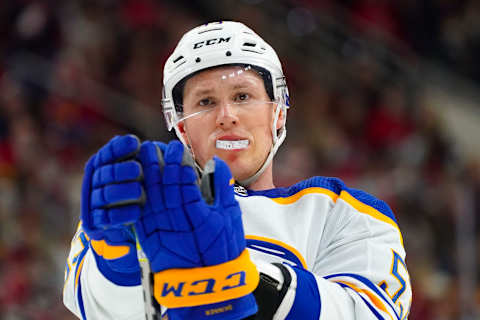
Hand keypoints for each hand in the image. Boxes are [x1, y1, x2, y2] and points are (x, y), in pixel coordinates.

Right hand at [81, 135, 143, 284]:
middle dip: (121, 170)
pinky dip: (123, 214)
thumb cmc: (133, 187)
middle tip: (138, 169)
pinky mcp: (97, 221)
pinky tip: (138, 212)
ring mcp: (94, 201)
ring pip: (106, 194)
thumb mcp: (136, 172)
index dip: (120, 147)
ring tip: (139, 190)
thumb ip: (141, 158)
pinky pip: (107, 217)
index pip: (108, 153)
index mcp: (102, 165)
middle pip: (106, 173)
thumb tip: (158, 146)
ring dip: (123, 191)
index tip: (136, 143)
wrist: (119, 221)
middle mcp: (95, 181)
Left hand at [135, 140, 258, 319]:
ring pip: (149, 200)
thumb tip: (213, 163)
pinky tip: (138, 184)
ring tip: (142, 159)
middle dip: (156, 165)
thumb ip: (222, 187)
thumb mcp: (231, 217)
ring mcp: (161, 234)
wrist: (209, 285)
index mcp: (199, 218)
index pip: (183, 183)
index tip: (175, 149)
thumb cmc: (224, 249)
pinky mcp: (150, 242)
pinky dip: (138, 198)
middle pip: (162, 188)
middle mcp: (177, 225)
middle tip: (152, 147)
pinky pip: (141, 216)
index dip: (177, 164)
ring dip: (144, 178)